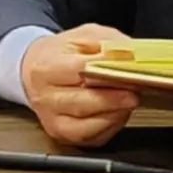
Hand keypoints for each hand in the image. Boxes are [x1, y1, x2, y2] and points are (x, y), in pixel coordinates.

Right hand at [20, 22, 139, 146]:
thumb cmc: (63, 53)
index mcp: (47, 68)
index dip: (106, 71)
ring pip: (86, 125)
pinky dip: (109, 127)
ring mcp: (52, 119)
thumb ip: (108, 42)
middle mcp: (45, 97)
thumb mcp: (85, 35)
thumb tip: (129, 54)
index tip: (128, 69)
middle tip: (134, 92)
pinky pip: (90, 137)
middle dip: (113, 98)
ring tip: (130, 101)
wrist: (37, 70)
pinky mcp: (61, 135)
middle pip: (82, 102)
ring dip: (114, 114)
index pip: (78, 71)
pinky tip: (120, 113)